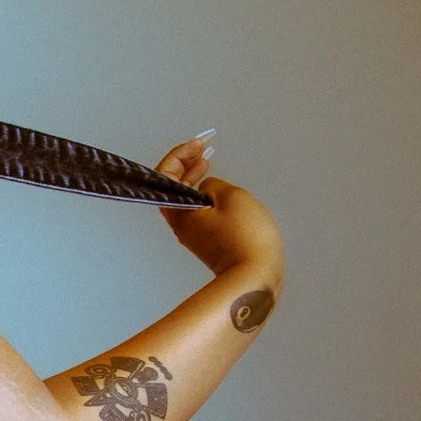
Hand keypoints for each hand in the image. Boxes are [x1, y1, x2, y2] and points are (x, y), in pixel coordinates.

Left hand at [154, 134, 284, 287]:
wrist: (254, 277)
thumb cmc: (244, 237)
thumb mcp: (230, 196)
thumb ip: (213, 184)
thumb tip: (207, 188)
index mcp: (179, 211)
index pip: (165, 175)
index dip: (180, 154)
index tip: (199, 143)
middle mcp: (180, 224)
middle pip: (173, 187)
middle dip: (185, 163)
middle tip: (201, 148)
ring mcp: (193, 234)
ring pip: (185, 199)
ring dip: (193, 177)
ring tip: (206, 160)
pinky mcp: (207, 241)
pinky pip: (198, 211)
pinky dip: (203, 194)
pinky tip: (214, 187)